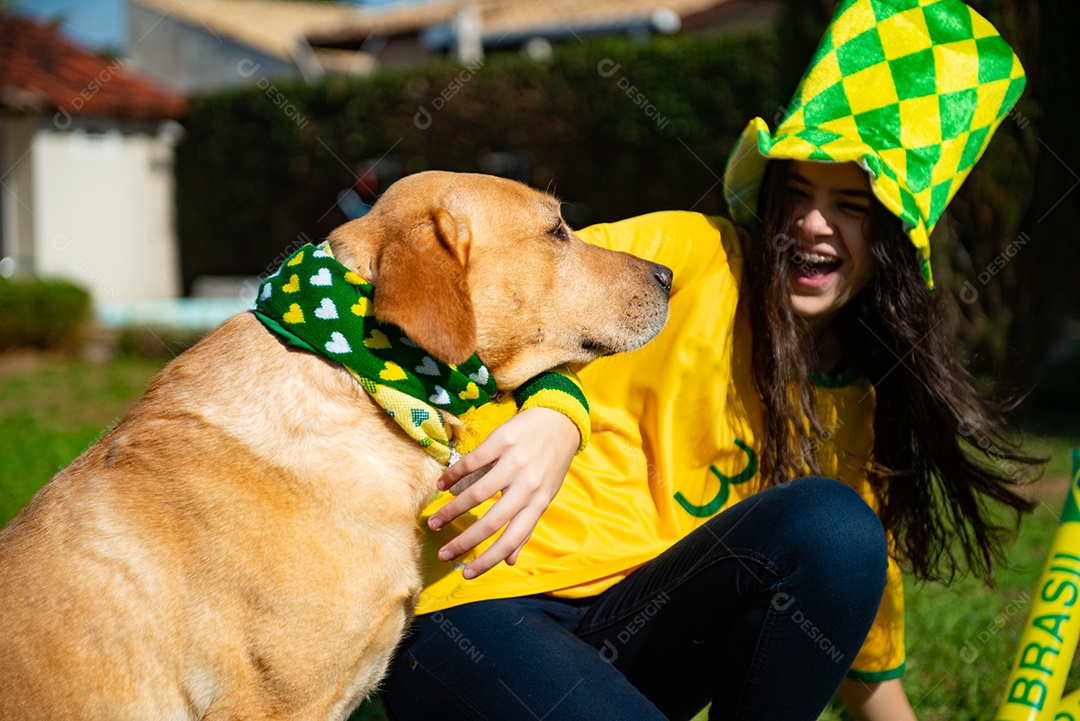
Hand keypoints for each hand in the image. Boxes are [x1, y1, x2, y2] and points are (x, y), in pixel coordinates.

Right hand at [427, 407, 579, 578]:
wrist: (560, 419)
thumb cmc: (551, 463)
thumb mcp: (545, 496)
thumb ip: (527, 527)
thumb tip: (511, 562)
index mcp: (538, 503)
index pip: (512, 540)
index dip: (488, 560)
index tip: (466, 574)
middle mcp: (528, 486)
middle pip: (491, 522)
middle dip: (463, 542)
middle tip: (442, 554)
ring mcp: (515, 462)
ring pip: (477, 494)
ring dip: (451, 511)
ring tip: (434, 521)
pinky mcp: (502, 441)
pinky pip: (472, 462)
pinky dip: (453, 476)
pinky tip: (441, 485)